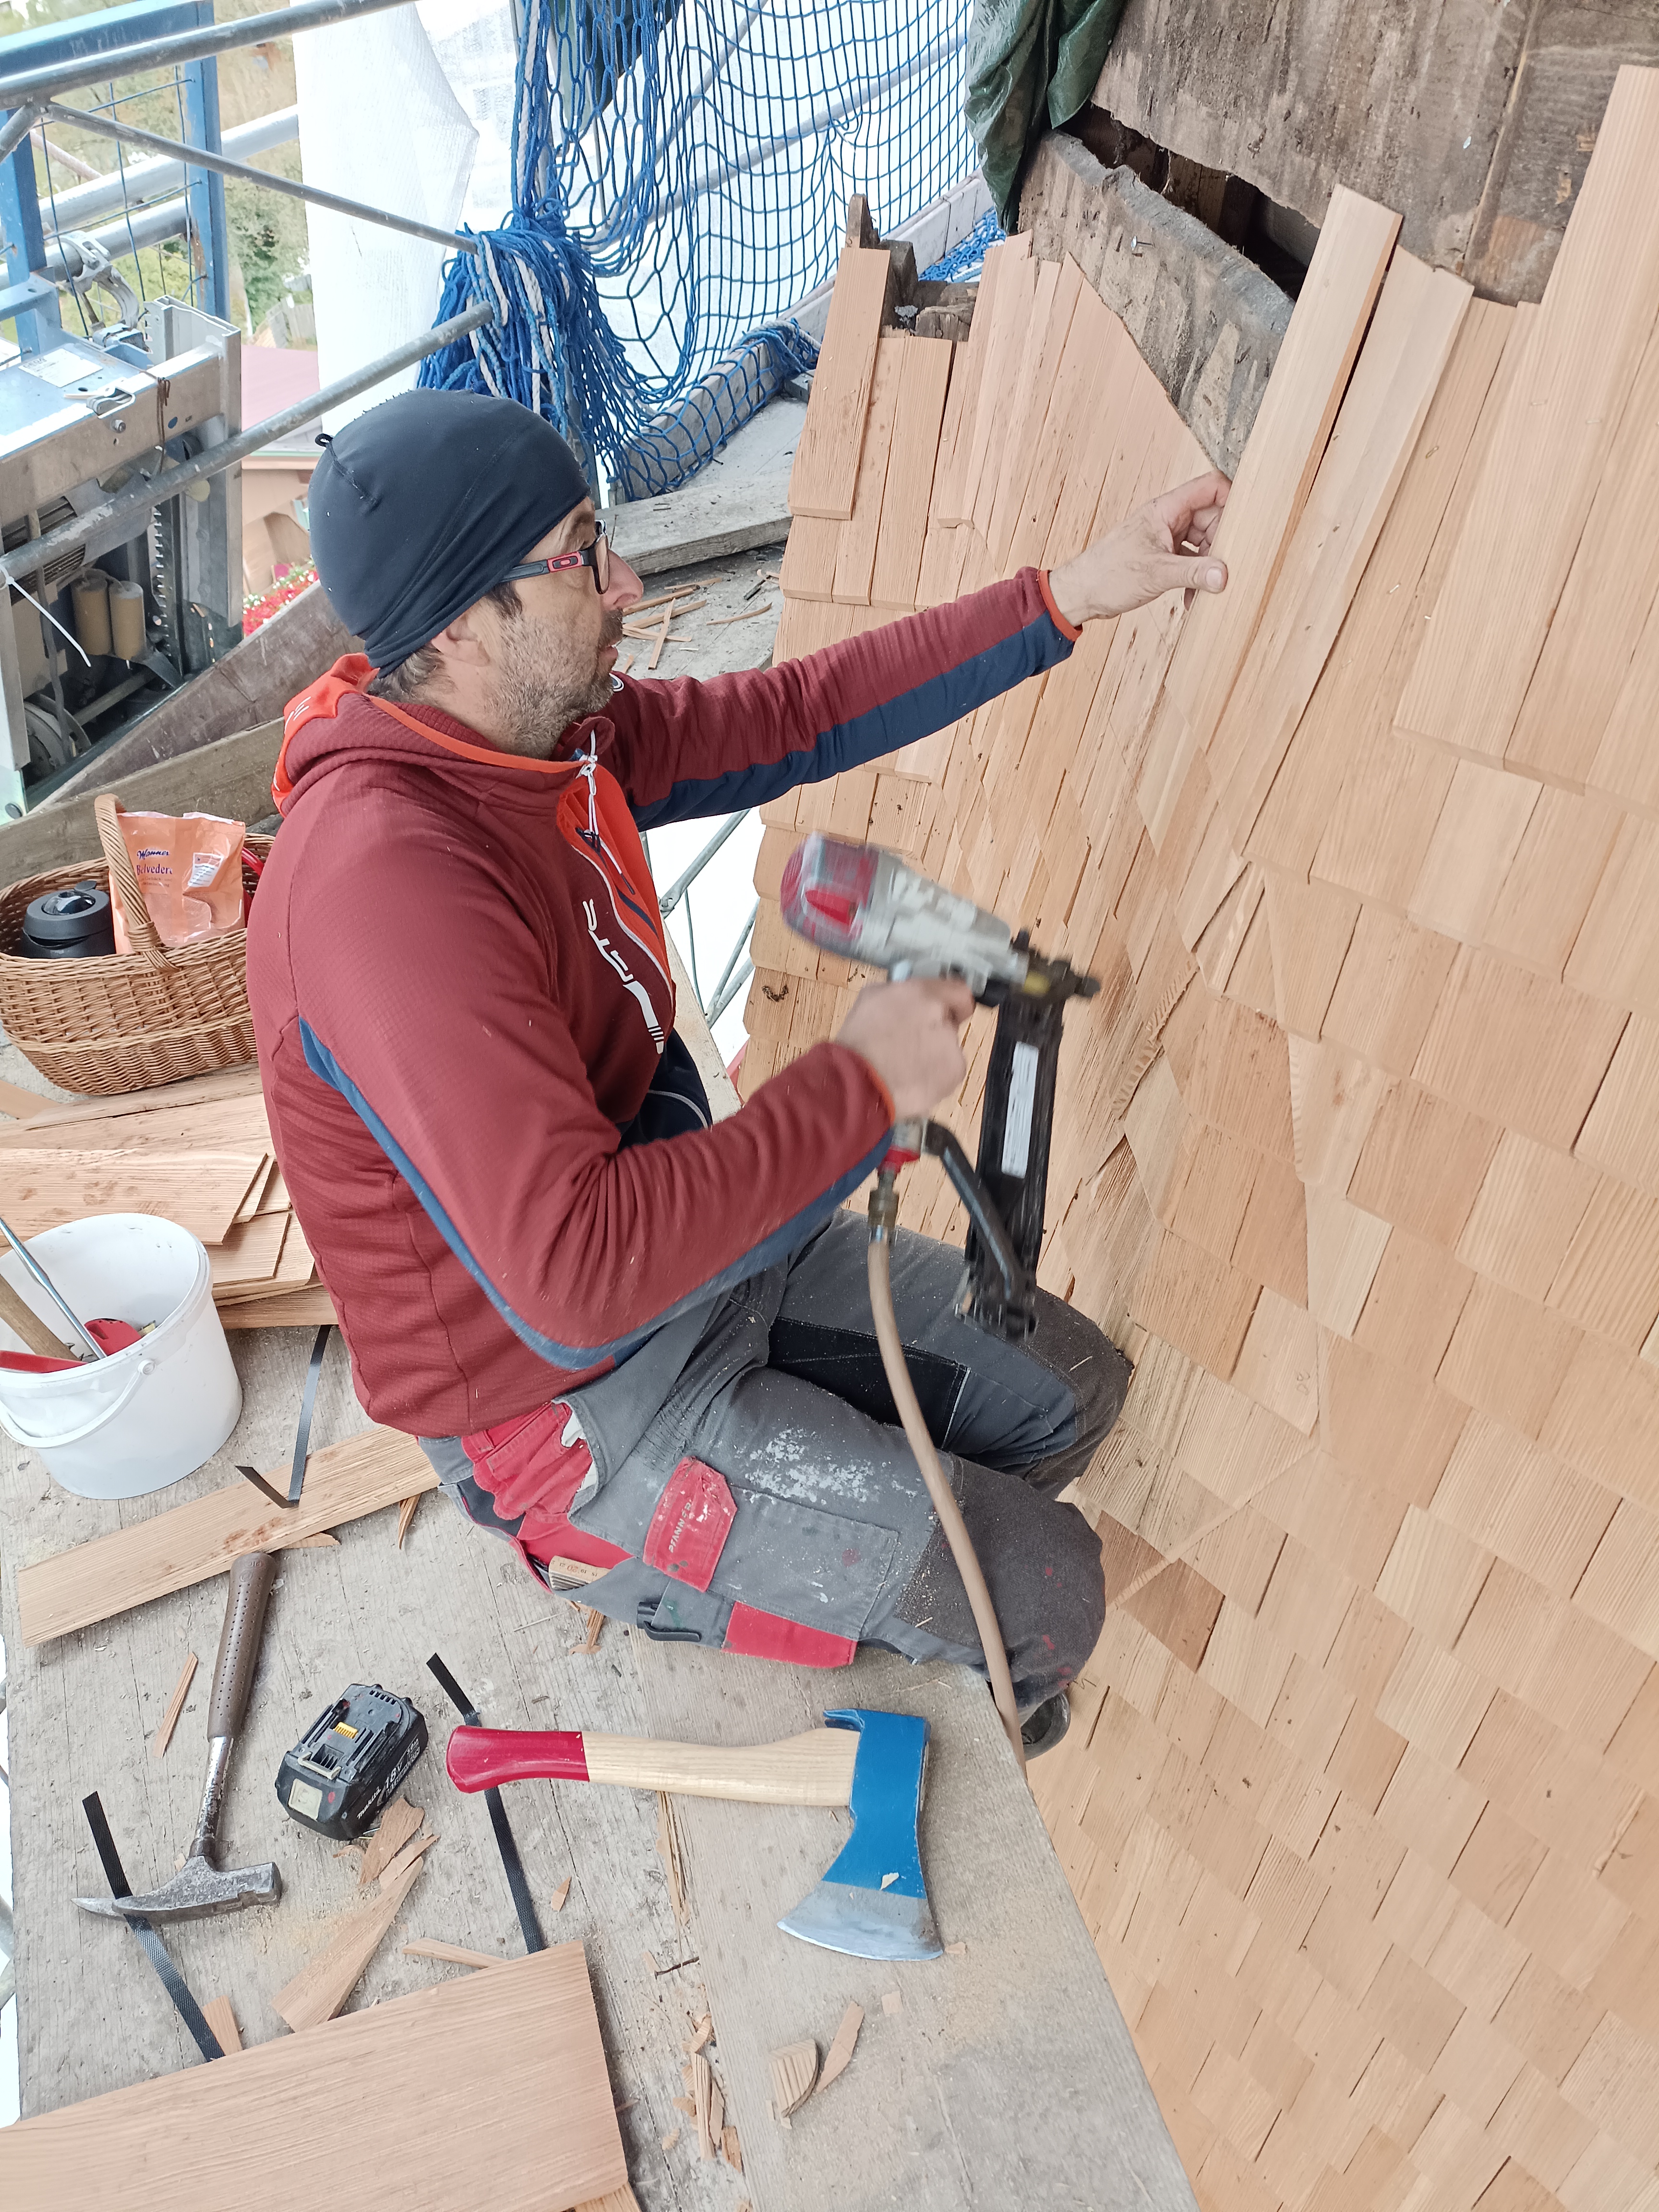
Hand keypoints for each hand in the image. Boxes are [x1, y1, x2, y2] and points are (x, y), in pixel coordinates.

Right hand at [836, 977, 974, 1120]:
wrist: (857, 1083)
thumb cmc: (857, 1043)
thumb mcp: (872, 999)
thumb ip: (902, 993)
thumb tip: (913, 998)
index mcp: (921, 993)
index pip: (959, 992)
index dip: (950, 1003)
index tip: (944, 1010)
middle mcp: (941, 1015)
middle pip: (950, 1022)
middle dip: (934, 1030)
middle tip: (909, 1043)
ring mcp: (951, 1045)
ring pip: (948, 1048)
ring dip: (933, 1055)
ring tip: (904, 1066)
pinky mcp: (954, 1072)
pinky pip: (948, 1072)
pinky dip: (934, 1076)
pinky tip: (912, 1079)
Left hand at [1048, 470, 1230, 623]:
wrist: (1080, 593)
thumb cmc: (1107, 575)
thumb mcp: (1156, 573)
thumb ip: (1193, 572)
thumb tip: (1224, 575)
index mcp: (1166, 509)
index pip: (1210, 488)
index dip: (1232, 499)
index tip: (1245, 524)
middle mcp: (1168, 519)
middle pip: (1212, 517)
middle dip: (1222, 543)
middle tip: (1226, 567)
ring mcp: (1166, 538)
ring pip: (1203, 541)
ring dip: (1209, 565)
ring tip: (1207, 589)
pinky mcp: (1162, 557)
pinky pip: (1191, 560)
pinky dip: (1195, 577)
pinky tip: (1191, 598)